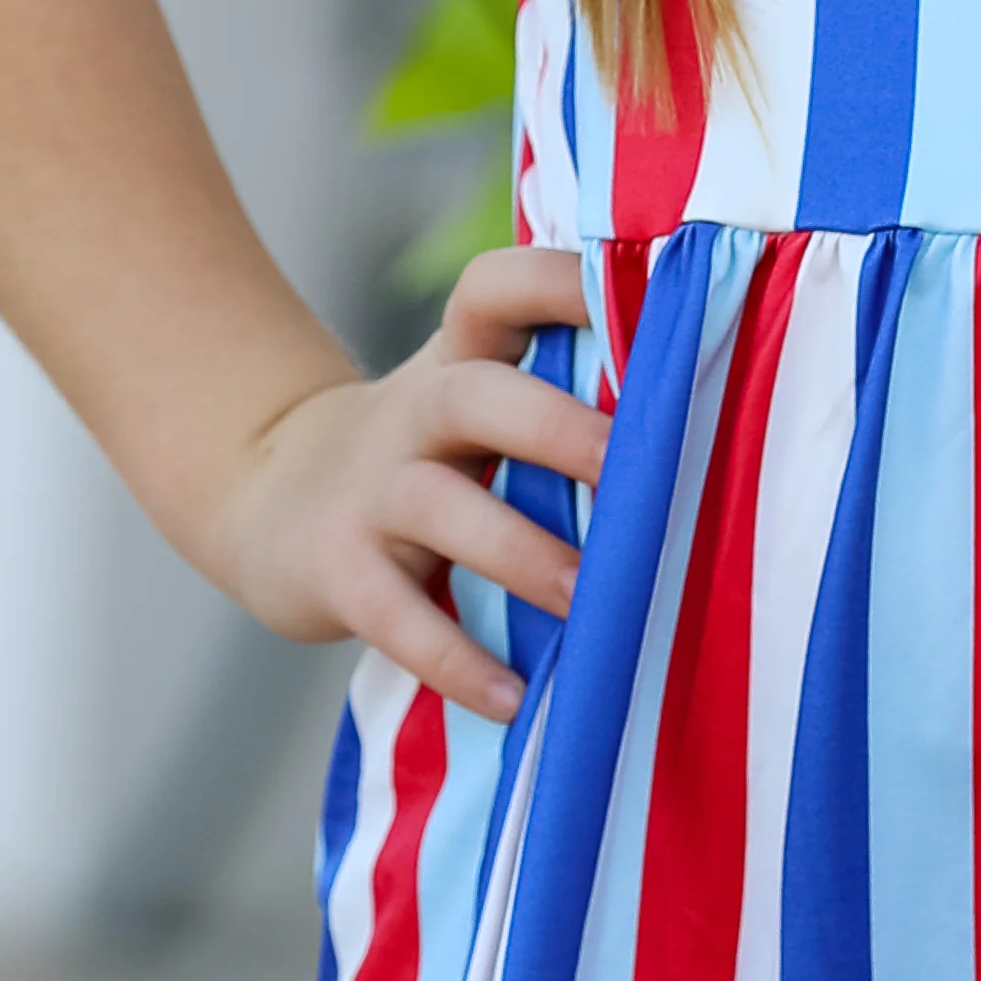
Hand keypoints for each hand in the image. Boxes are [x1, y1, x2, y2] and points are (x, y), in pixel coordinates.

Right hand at [214, 246, 602, 719]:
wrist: (270, 501)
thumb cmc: (425, 455)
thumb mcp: (474, 402)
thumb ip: (560, 392)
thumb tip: (710, 403)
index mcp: (459, 360)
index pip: (495, 291)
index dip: (555, 283)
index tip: (637, 294)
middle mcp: (415, 414)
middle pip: (477, 397)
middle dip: (558, 429)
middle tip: (634, 471)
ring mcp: (372, 493)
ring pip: (442, 508)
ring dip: (523, 555)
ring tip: (591, 601)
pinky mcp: (339, 572)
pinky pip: (398, 617)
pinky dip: (455, 662)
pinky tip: (514, 698)